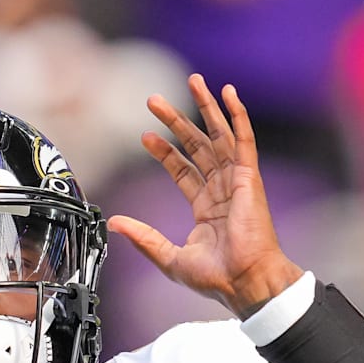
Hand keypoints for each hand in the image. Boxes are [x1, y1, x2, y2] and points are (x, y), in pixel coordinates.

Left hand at [108, 74, 303, 317]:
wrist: (244, 281)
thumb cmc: (217, 277)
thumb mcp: (169, 257)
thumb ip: (143, 237)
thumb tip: (114, 223)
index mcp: (207, 208)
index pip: (183, 169)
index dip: (165, 151)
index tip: (145, 136)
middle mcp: (222, 190)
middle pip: (197, 146)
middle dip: (177, 121)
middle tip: (154, 101)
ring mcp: (237, 182)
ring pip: (218, 136)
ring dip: (206, 108)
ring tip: (193, 81)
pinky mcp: (248, 178)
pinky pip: (244, 140)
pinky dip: (237, 115)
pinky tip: (229, 94)